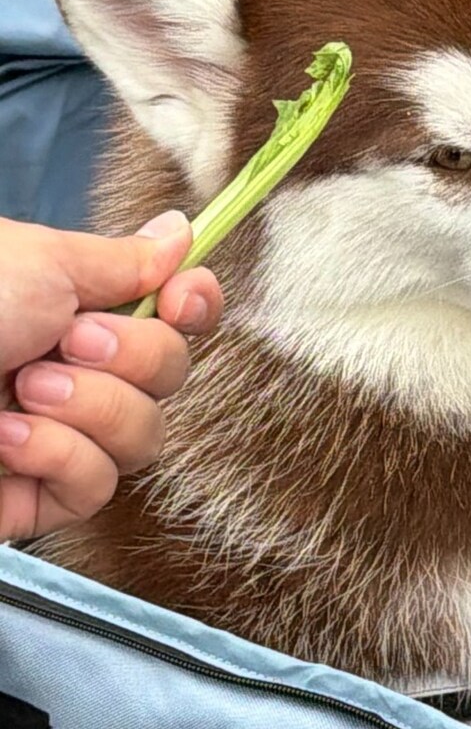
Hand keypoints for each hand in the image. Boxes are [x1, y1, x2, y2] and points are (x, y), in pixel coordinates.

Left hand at [0, 211, 222, 540]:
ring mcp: (60, 434)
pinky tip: (6, 437)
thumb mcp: (42, 261)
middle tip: (68, 338)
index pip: (173, 315)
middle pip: (172, 375)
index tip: (181, 298)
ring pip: (145, 437)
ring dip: (91, 407)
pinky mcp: (37, 496)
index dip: (195, 308)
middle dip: (134, 356)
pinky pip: (97, 485)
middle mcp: (79, 369)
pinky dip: (57, 456)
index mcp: (77, 307)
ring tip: (24, 388)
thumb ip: (124, 260)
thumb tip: (181, 232)